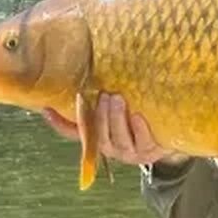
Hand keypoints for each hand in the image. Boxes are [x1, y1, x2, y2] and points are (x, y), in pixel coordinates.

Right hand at [42, 92, 188, 166]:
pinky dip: (140, 129)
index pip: (72, 132)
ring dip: (116, 119)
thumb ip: (100, 97)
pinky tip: (139, 116)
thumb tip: (83, 65)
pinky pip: (143, 142)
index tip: (46, 107)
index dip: (58, 122)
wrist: (170, 135)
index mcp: (98, 138)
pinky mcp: (150, 151)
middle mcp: (110, 147)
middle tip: (102, 95)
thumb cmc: (138, 115)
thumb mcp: (117, 108)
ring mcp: (130, 152)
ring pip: (118, 139)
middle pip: (98, 135)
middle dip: (99, 115)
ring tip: (117, 98)